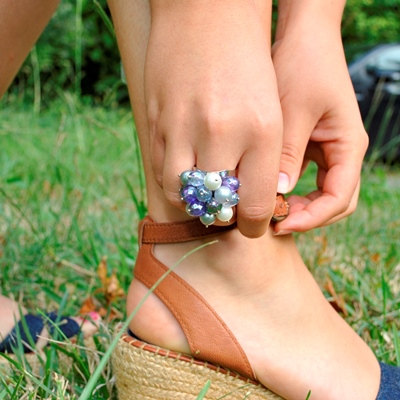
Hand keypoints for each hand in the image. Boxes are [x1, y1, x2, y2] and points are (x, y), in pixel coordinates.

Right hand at [145, 1, 282, 237]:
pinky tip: (185, 169)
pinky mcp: (156, 120)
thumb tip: (249, 205)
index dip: (256, 227)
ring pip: (182, 195)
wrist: (206, 14)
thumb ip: (262, 161)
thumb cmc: (248, 64)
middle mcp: (220, 132)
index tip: (253, 227)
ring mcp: (182, 126)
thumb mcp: (270, 111)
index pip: (256, 207)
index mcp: (261, 131)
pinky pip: (161, 170)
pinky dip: (174, 180)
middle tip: (228, 212)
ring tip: (204, 194)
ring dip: (194, 203)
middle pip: (216, 206)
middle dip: (224, 217)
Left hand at [272, 30, 367, 233]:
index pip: (339, 198)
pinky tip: (266, 191)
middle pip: (333, 202)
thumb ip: (287, 153)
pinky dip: (288, 191)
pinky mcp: (310, 147)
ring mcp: (327, 151)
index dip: (312, 218)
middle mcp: (342, 153)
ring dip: (296, 207)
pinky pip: (304, 179)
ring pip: (318, 194)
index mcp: (349, 146)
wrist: (303, 39)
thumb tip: (277, 193)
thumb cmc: (304, 66)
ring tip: (266, 210)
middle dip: (305, 217)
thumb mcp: (294, 111)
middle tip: (272, 222)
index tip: (280, 224)